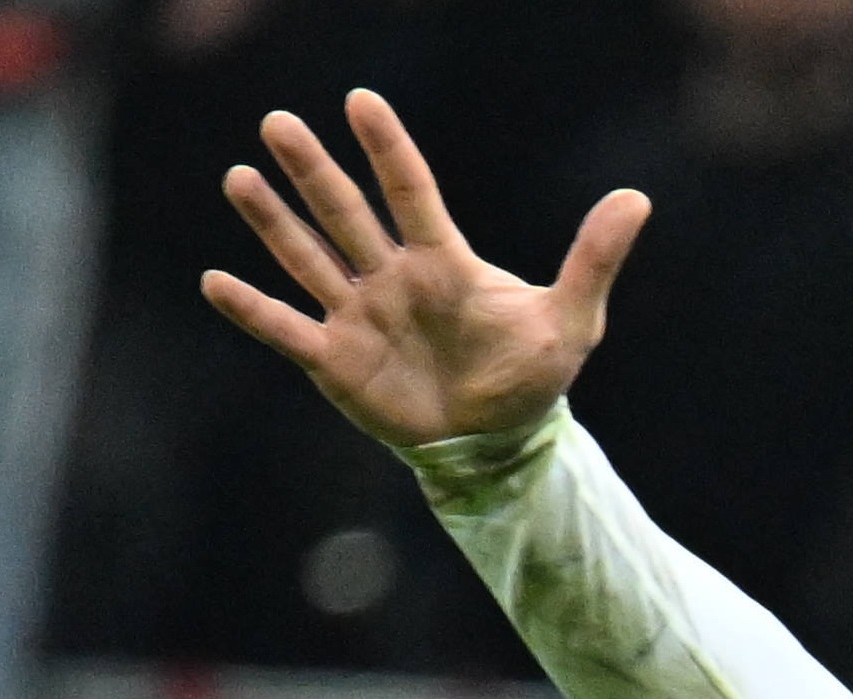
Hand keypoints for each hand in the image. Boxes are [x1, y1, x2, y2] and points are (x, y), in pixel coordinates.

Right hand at [204, 89, 645, 456]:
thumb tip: (637, 197)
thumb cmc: (531, 376)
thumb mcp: (571, 320)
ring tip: (239, 176)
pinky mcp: (336, 360)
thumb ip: (593, 259)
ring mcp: (359, 315)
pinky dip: (252, 309)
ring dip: (273, 222)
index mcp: (442, 260)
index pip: (410, 191)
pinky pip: (287, 329)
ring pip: (308, 258)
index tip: (361, 101)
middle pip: (345, 213)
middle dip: (312, 170)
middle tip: (278, 122)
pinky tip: (215, 280)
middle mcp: (392, 277)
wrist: (500, 444)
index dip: (387, 148)